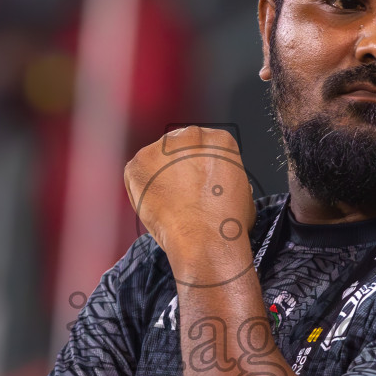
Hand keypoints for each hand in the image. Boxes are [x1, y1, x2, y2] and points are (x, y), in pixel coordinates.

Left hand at [123, 127, 256, 283]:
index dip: (198, 167)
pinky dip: (141, 189)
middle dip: (177, 169)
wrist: (205, 239)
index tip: (197, 182)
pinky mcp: (139, 162)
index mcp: (219, 140)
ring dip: (158, 177)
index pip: (202, 145)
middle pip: (178, 147)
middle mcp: (191, 136)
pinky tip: (156, 205)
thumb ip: (223, 177)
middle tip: (180, 195)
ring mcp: (162, 147)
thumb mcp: (240, 191)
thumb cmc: (225, 223)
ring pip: (155, 159)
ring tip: (169, 204)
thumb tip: (215, 182)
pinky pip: (135, 173)